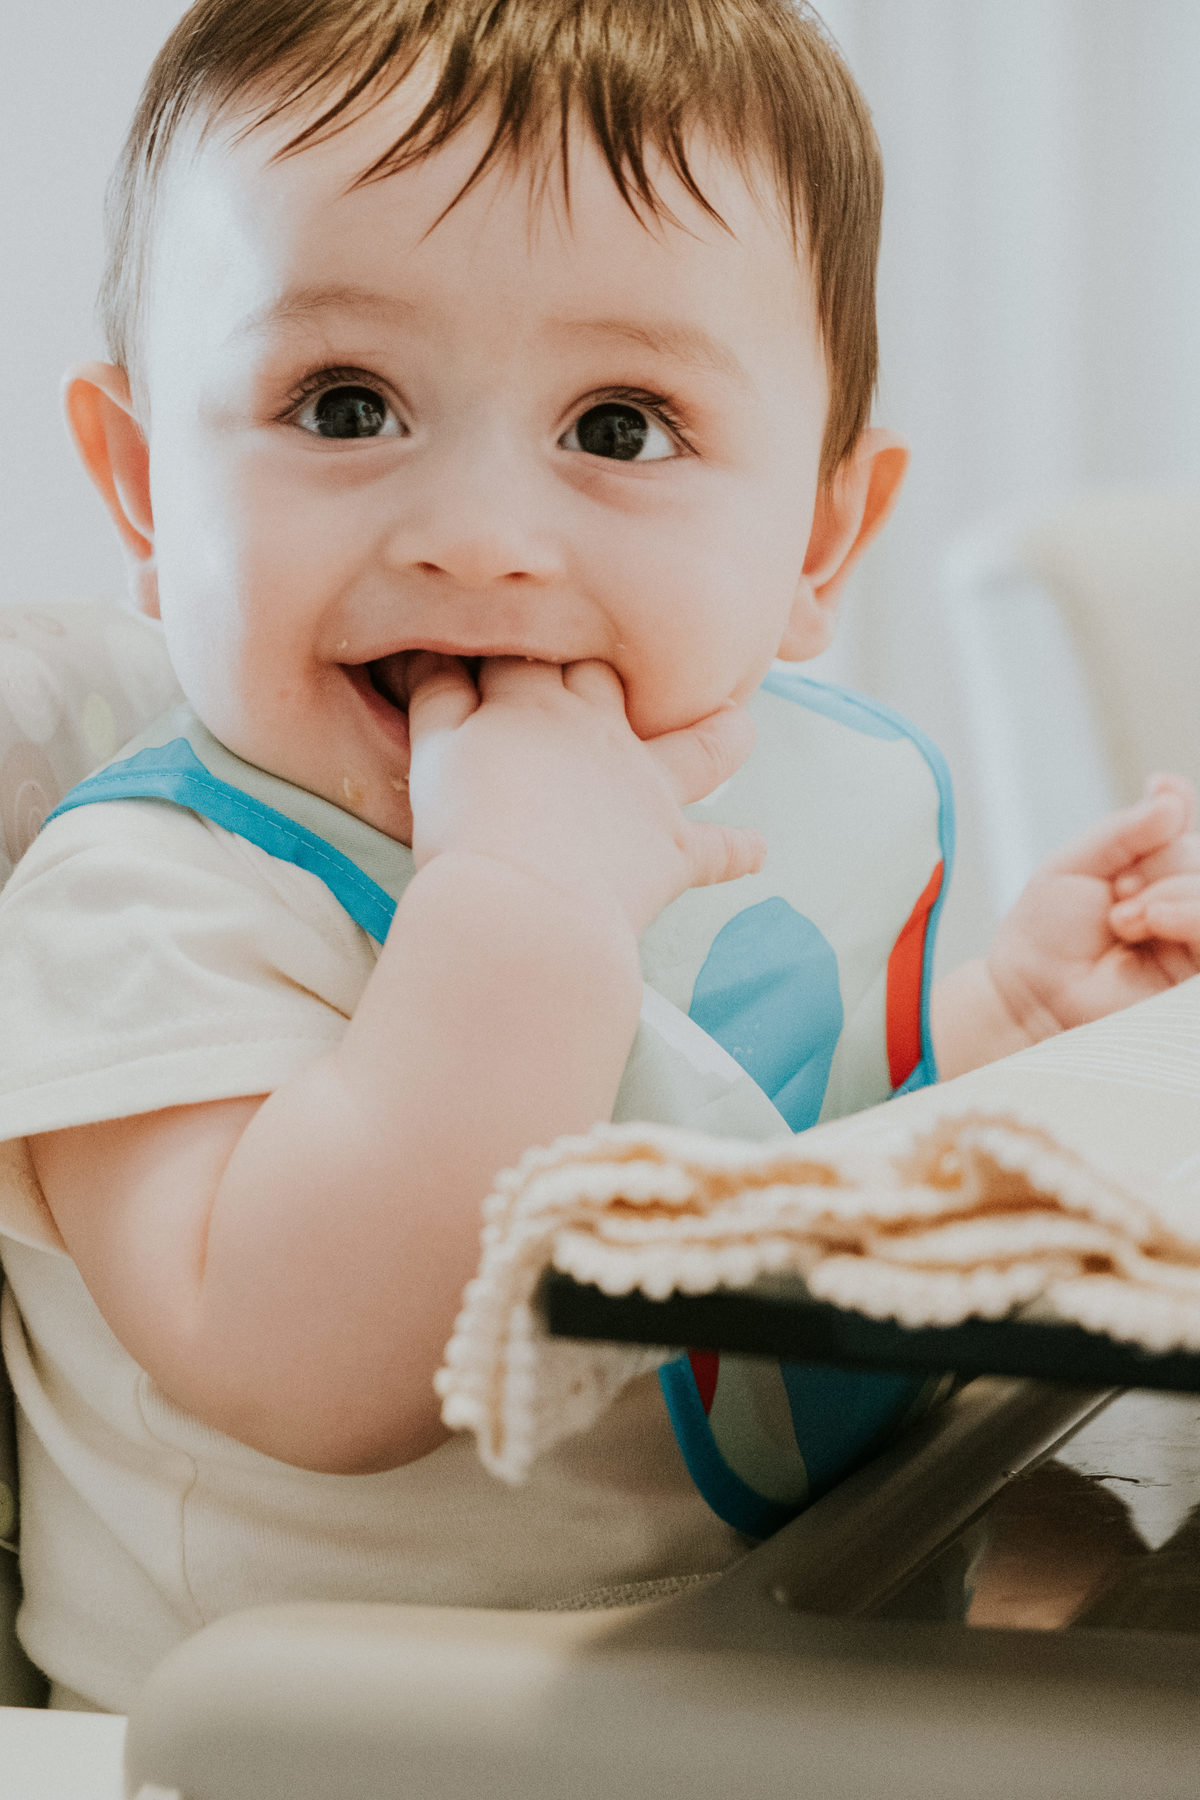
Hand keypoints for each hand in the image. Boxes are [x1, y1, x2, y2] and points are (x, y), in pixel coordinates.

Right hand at [404, 653, 765, 938]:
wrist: (522, 902)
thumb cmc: (464, 826)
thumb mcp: (433, 750)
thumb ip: (436, 698)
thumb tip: (431, 656)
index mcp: (535, 700)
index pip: (528, 656)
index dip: (516, 651)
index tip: (509, 650)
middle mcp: (601, 730)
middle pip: (612, 681)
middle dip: (607, 670)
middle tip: (609, 669)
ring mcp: (645, 789)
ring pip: (698, 747)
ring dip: (720, 734)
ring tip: (737, 723)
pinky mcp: (670, 849)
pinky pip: (716, 849)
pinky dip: (738, 850)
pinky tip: (758, 851)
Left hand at [986, 773, 1199, 1043]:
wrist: (1029, 995)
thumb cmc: (1046, 936)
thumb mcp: (1074, 865)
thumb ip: (1125, 830)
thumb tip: (1170, 795)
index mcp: (1152, 873)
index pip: (1181, 831)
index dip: (1176, 807)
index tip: (1161, 788)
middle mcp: (1178, 903)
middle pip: (1196, 857)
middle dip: (1160, 864)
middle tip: (1117, 892)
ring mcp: (1189, 941)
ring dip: (1170, 892)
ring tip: (1122, 917)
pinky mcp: (1195, 981)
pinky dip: (1190, 914)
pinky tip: (1154, 920)